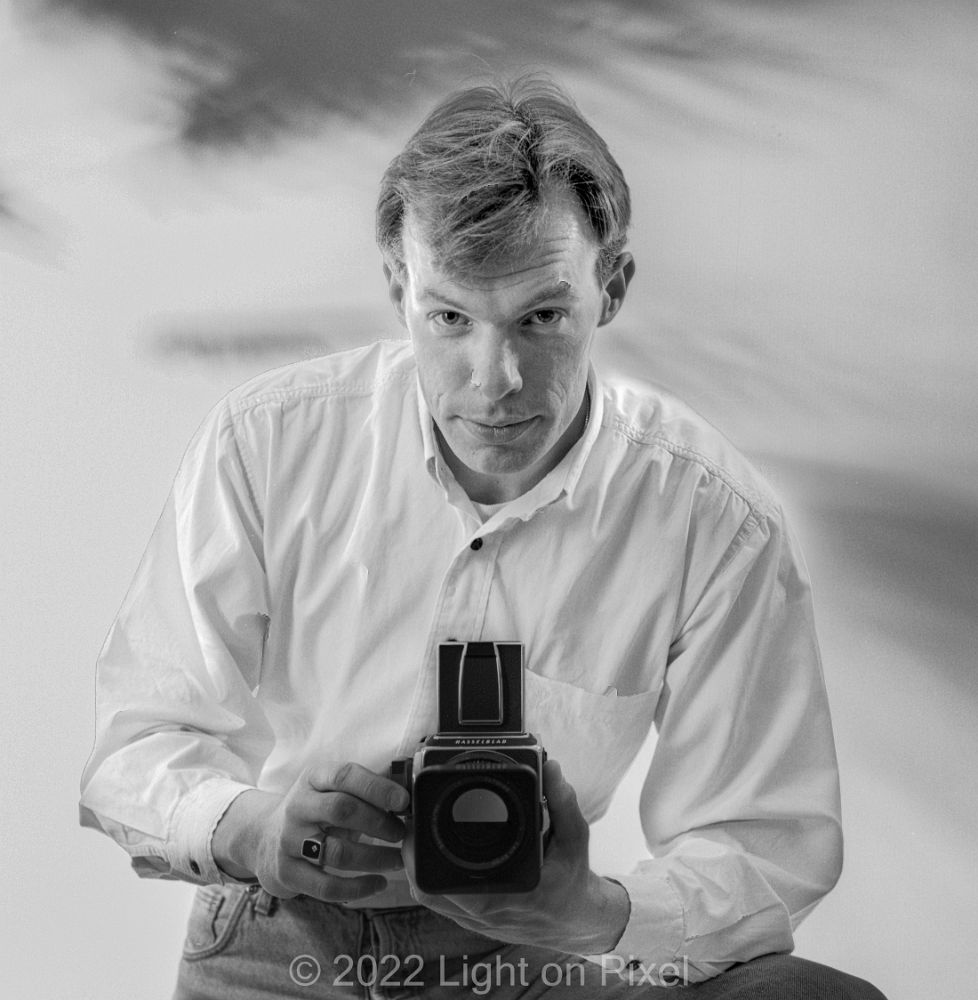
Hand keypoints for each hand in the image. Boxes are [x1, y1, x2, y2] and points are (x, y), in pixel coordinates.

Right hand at [212, 761, 408, 901]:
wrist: (263, 837)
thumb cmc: (314, 811)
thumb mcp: (330, 789)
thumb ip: (364, 789)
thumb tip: (408, 790)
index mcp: (313, 778)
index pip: (344, 775)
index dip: (376, 787)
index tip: (404, 800)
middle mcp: (297, 806)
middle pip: (342, 810)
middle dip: (379, 823)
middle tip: (402, 833)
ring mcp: (289, 840)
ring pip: (337, 852)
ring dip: (375, 858)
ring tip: (398, 860)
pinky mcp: (287, 873)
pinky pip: (326, 886)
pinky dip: (358, 887)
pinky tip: (378, 883)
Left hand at [406, 759, 629, 954]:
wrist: (576, 921)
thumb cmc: (573, 880)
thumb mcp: (575, 838)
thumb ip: (563, 802)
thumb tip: (552, 769)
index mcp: (506, 896)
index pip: (452, 881)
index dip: (426, 853)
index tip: (419, 824)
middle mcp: (484, 912)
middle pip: (428, 888)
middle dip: (414, 852)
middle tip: (411, 817)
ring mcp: (475, 919)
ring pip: (428, 896)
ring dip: (416, 865)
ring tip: (413, 830)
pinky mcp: (472, 919)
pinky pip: (438, 902)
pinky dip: (427, 877)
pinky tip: (426, 852)